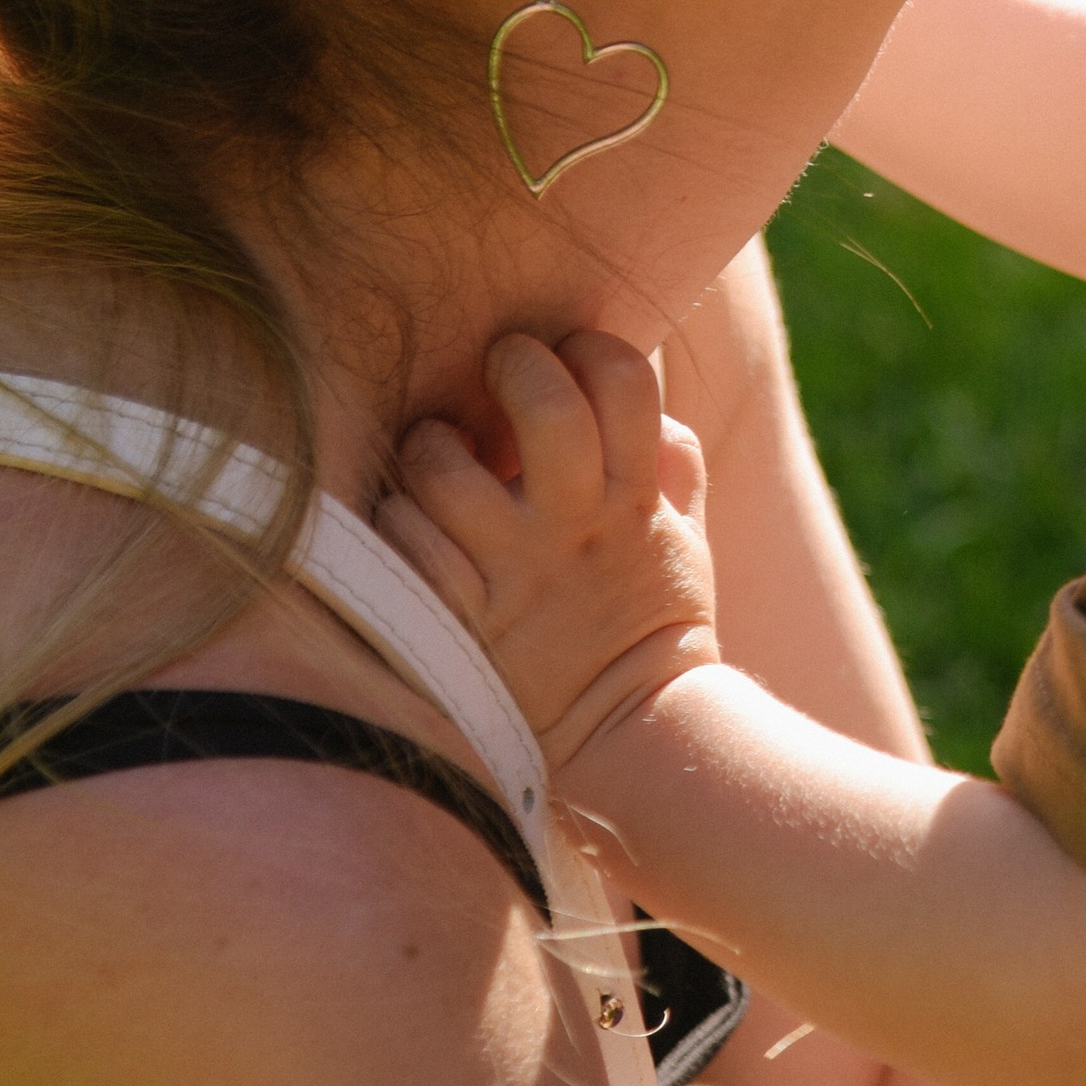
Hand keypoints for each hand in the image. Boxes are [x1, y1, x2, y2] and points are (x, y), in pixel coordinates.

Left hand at [377, 331, 722, 772]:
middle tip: (499, 366)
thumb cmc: (654, 629)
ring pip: (445, 469)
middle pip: (543, 406)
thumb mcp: (685, 541)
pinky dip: (400, 520)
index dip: (594, 346)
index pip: (626, 381)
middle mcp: (571, 528)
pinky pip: (405, 544)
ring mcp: (511, 575)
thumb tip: (656, 412)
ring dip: (433, 445)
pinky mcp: (458, 621)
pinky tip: (414, 522)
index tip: (572, 354)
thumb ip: (672, 468)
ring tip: (437, 452)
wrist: (629, 739)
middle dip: (515, 363)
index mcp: (633, 500)